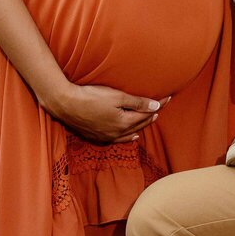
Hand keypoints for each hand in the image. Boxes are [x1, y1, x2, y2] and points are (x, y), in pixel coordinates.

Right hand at [45, 82, 167, 143]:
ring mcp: (107, 137)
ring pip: (130, 133)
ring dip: (141, 126)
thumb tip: (156, 106)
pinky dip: (128, 137)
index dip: (158, 106)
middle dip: (151, 115)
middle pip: (139, 124)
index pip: (146, 114)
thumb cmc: (91, 97)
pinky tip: (131, 136)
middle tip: (161, 108)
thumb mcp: (117, 96)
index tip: (168, 99)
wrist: (66, 104)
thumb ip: (137, 102)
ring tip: (150, 120)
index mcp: (124, 123)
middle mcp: (117, 133)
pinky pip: (119, 139)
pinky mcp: (97, 137)